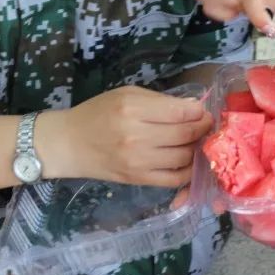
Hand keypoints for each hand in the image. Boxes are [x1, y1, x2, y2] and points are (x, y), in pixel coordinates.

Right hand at [39, 87, 212, 187]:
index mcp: (133, 110)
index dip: (199, 111)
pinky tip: (187, 160)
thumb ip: (160, 100)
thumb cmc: (97, 113)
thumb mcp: (126, 95)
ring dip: (196, 148)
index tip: (202, 110)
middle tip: (205, 124)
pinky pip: (174, 179)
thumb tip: (193, 105)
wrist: (68, 144)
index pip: (180, 112)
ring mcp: (138, 162)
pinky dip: (188, 171)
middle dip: (203, 128)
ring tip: (195, 140)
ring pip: (184, 158)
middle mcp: (137, 137)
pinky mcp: (138, 180)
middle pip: (186, 135)